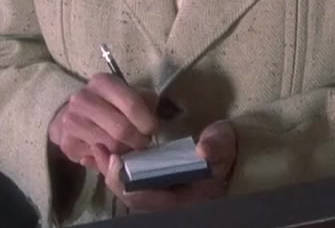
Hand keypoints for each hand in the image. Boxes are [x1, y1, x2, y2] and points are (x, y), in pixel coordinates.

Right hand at [48, 74, 157, 173]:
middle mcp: (83, 100)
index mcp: (102, 83)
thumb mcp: (131, 95)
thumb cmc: (110, 103)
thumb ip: (145, 104)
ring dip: (125, 151)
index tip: (153, 130)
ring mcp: (71, 122)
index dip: (147, 122)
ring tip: (129, 147)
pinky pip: (97, 158)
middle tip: (144, 143)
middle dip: (138, 140)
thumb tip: (152, 126)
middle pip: (121, 129)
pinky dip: (110, 159)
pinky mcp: (66, 143)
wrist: (72, 114)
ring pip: (110, 146)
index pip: (132, 104)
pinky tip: (113, 153)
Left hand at [104, 121, 236, 212]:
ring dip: (110, 171)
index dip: (128, 183)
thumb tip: (203, 150)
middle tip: (100, 151)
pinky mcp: (152, 182)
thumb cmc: (224, 148)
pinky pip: (128, 180)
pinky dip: (115, 168)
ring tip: (97, 148)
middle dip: (112, 176)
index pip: (147, 198)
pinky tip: (103, 153)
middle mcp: (166, 201)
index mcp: (182, 200)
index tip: (116, 159)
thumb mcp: (223, 145)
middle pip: (131, 196)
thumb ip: (216, 146)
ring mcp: (157, 193)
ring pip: (127, 189)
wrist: (225, 148)